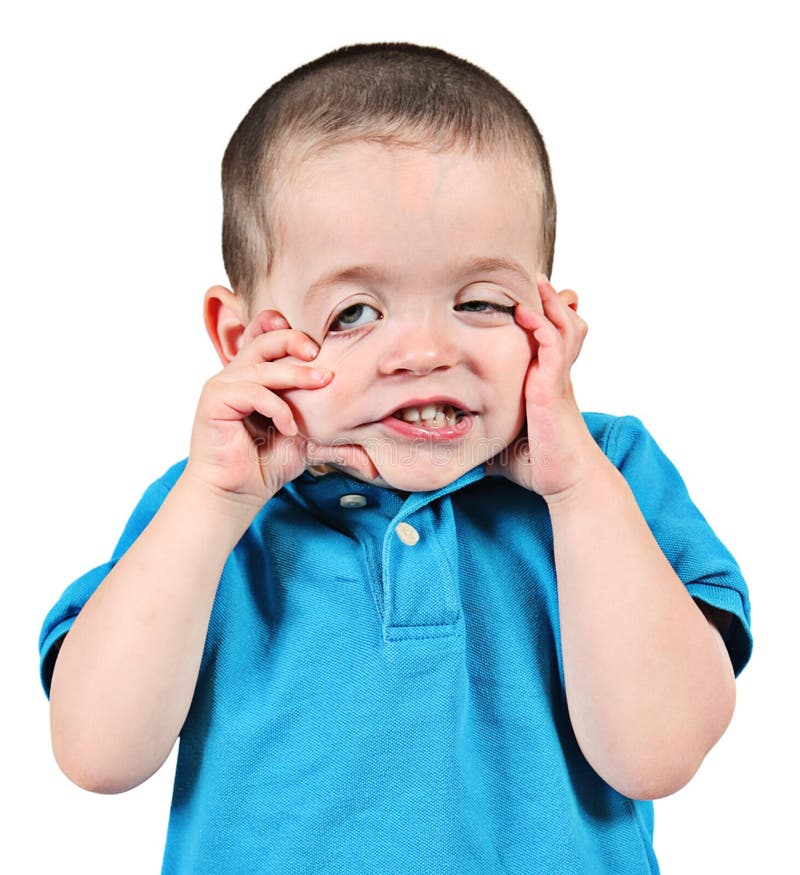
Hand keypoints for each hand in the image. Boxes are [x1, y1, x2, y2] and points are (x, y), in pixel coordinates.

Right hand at [184, 309, 376, 510]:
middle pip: (265, 339)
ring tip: (323, 383)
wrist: (237, 492)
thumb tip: (373, 462)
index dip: (286, 329)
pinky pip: (251, 391)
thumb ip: (336, 442)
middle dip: (295, 341)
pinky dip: (276, 407)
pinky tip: (290, 428)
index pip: (267, 335)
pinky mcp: (214, 400)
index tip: (316, 343)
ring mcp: (224, 384)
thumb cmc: (266, 463)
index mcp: (255, 375)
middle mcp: (237, 374)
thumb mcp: (308, 445)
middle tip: (321, 356)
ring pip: (262, 365)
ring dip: (296, 374)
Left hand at [486, 275, 600, 499]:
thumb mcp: (503, 436)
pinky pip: (552, 347)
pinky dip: (542, 326)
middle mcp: (555, 376)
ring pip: (563, 328)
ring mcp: (557, 380)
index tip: (521, 298)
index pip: (550, 339)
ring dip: (548, 303)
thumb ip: (485, 426)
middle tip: (532, 279)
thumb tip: (453, 430)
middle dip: (550, 300)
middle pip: (564, 324)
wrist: (566, 482)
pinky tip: (525, 313)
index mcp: (546, 383)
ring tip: (533, 283)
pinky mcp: (554, 389)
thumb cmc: (536, 463)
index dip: (543, 316)